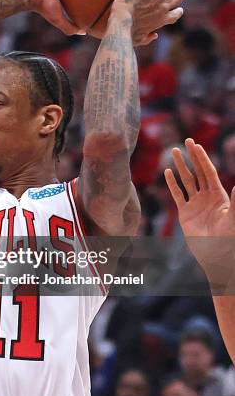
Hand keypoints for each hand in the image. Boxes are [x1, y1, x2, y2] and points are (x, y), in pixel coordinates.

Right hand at [165, 138, 234, 287]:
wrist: (215, 255)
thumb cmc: (228, 238)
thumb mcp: (233, 219)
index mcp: (219, 195)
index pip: (208, 172)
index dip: (202, 158)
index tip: (196, 145)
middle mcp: (206, 196)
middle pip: (197, 172)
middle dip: (192, 156)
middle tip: (187, 141)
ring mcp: (195, 203)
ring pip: (186, 180)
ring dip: (180, 166)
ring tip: (173, 151)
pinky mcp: (185, 213)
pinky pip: (177, 195)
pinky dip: (172, 183)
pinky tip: (167, 172)